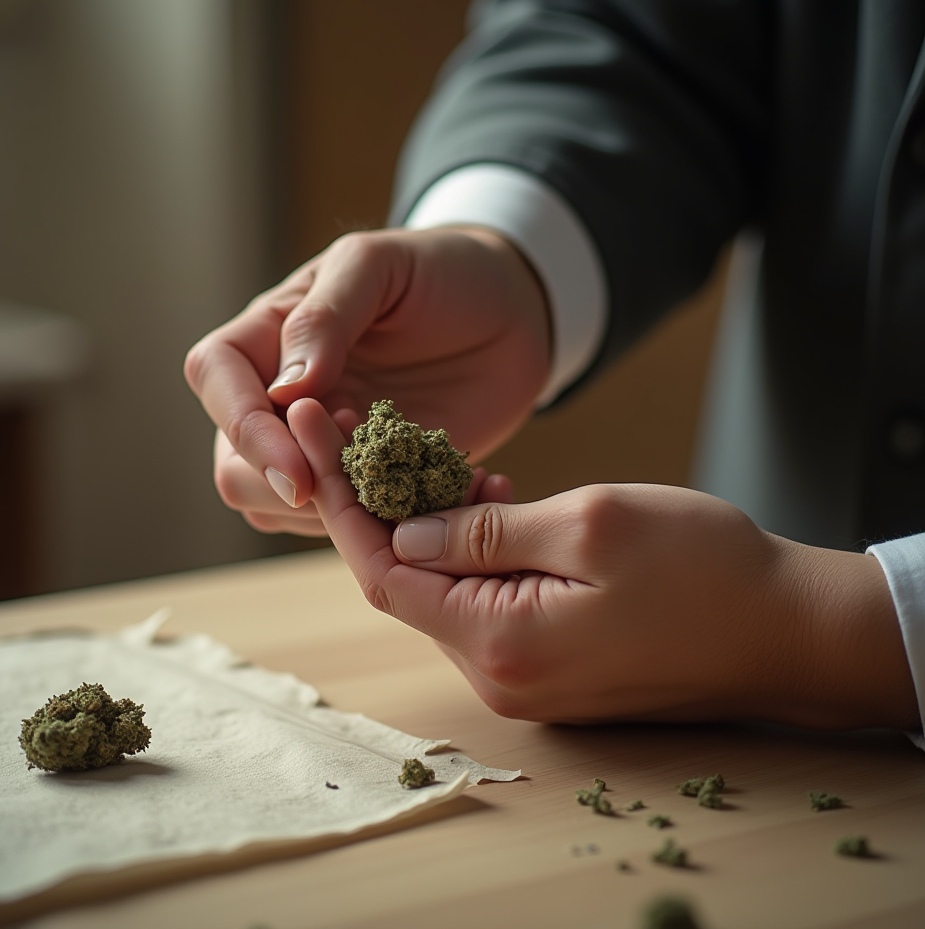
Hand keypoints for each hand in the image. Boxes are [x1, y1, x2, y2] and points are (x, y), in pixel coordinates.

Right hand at [185, 226, 549, 535]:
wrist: (512, 311)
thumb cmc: (441, 270)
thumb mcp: (380, 265)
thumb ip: (325, 317)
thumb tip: (284, 390)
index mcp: (270, 333)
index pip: (215, 378)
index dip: (242, 425)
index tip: (296, 462)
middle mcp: (285, 397)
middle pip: (234, 462)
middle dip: (279, 482)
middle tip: (351, 477)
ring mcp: (326, 444)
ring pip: (279, 506)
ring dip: (330, 512)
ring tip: (401, 477)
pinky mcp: (372, 479)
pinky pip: (349, 522)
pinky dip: (380, 527)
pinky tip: (432, 498)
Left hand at [288, 396, 918, 729]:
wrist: (788, 630)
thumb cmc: (703, 569)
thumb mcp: (590, 524)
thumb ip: (486, 532)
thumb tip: (407, 529)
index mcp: (500, 641)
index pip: (384, 569)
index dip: (340, 499)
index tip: (312, 430)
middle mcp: (499, 672)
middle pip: (407, 580)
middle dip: (379, 502)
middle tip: (367, 427)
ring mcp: (525, 674)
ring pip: (446, 587)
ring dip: (434, 522)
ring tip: (443, 458)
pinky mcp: (549, 662)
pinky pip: (486, 602)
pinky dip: (475, 548)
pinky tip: (493, 499)